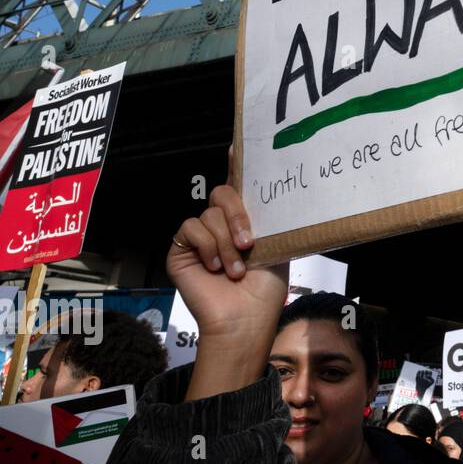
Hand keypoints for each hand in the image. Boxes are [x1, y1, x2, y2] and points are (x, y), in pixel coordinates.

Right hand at [169, 151, 287, 398]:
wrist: (245, 318)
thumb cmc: (264, 288)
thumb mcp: (277, 245)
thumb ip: (271, 218)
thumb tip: (280, 187)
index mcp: (246, 220)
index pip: (240, 185)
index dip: (238, 162)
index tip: (238, 144)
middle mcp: (221, 223)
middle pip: (223, 194)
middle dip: (238, 215)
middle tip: (249, 242)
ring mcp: (200, 235)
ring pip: (209, 214)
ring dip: (226, 242)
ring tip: (236, 269)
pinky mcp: (181, 249)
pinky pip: (191, 229)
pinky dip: (207, 247)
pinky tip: (216, 267)